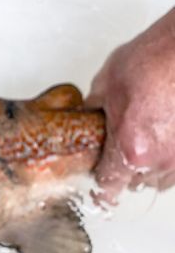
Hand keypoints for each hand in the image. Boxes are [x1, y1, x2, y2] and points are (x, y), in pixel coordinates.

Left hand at [87, 7, 174, 203]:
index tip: (100, 192)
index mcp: (131, 149)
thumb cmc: (154, 60)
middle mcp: (163, 160)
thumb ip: (94, 110)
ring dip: (153, 165)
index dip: (102, 187)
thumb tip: (87, 118)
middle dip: (127, 169)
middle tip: (123, 146)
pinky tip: (167, 133)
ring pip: (164, 178)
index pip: (110, 185)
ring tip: (147, 137)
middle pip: (137, 182)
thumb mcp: (106, 84)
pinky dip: (173, 156)